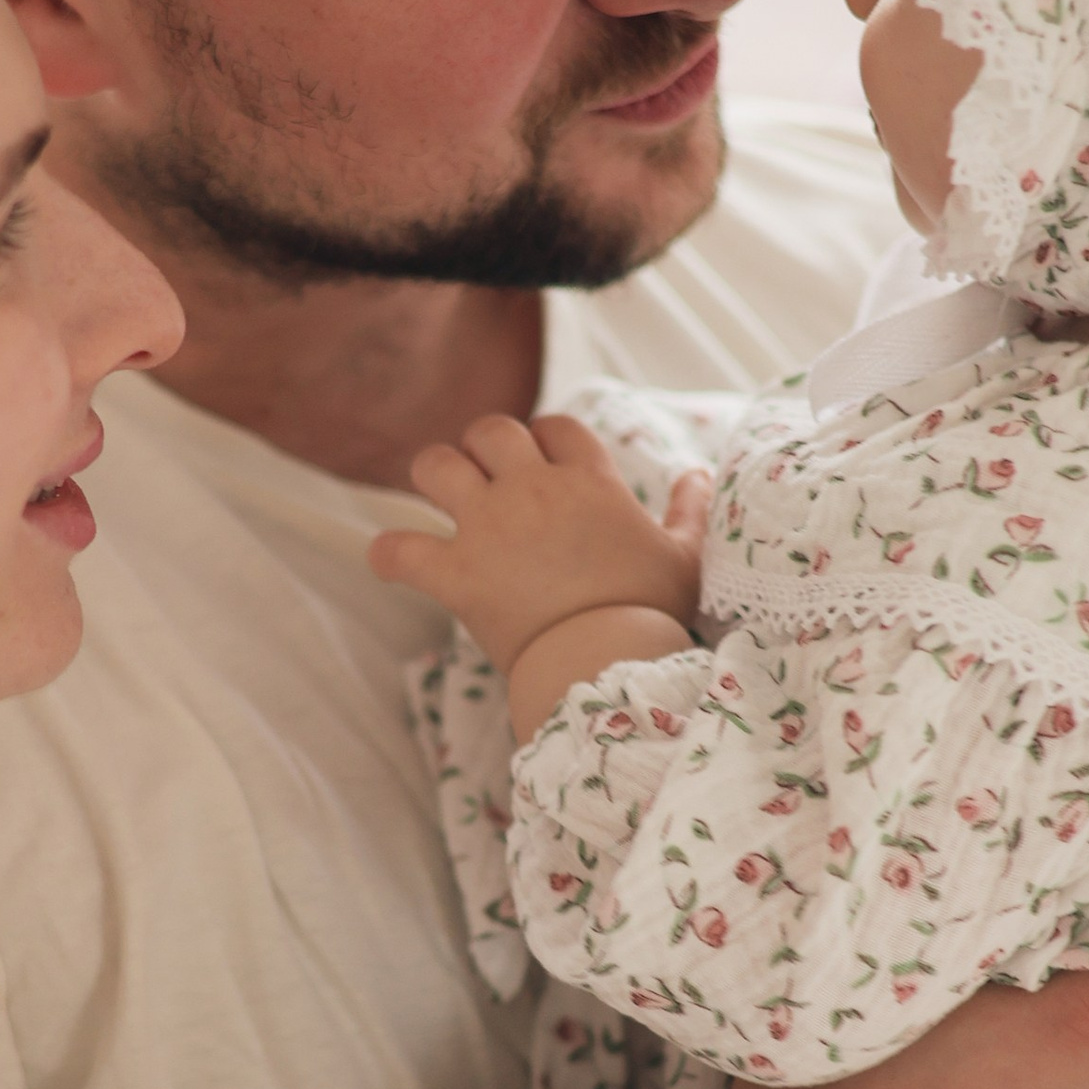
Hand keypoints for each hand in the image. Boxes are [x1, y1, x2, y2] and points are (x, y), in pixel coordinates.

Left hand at [370, 411, 707, 679]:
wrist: (609, 662)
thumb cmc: (652, 611)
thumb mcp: (685, 556)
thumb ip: (690, 511)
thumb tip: (698, 475)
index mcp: (587, 481)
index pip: (556, 426)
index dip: (547, 439)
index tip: (547, 465)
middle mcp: (531, 491)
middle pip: (491, 430)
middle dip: (484, 445)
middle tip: (488, 475)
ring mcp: (487, 529)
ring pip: (435, 465)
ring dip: (434, 475)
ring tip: (441, 497)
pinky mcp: (455, 574)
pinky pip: (399, 550)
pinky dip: (390, 555)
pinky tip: (394, 561)